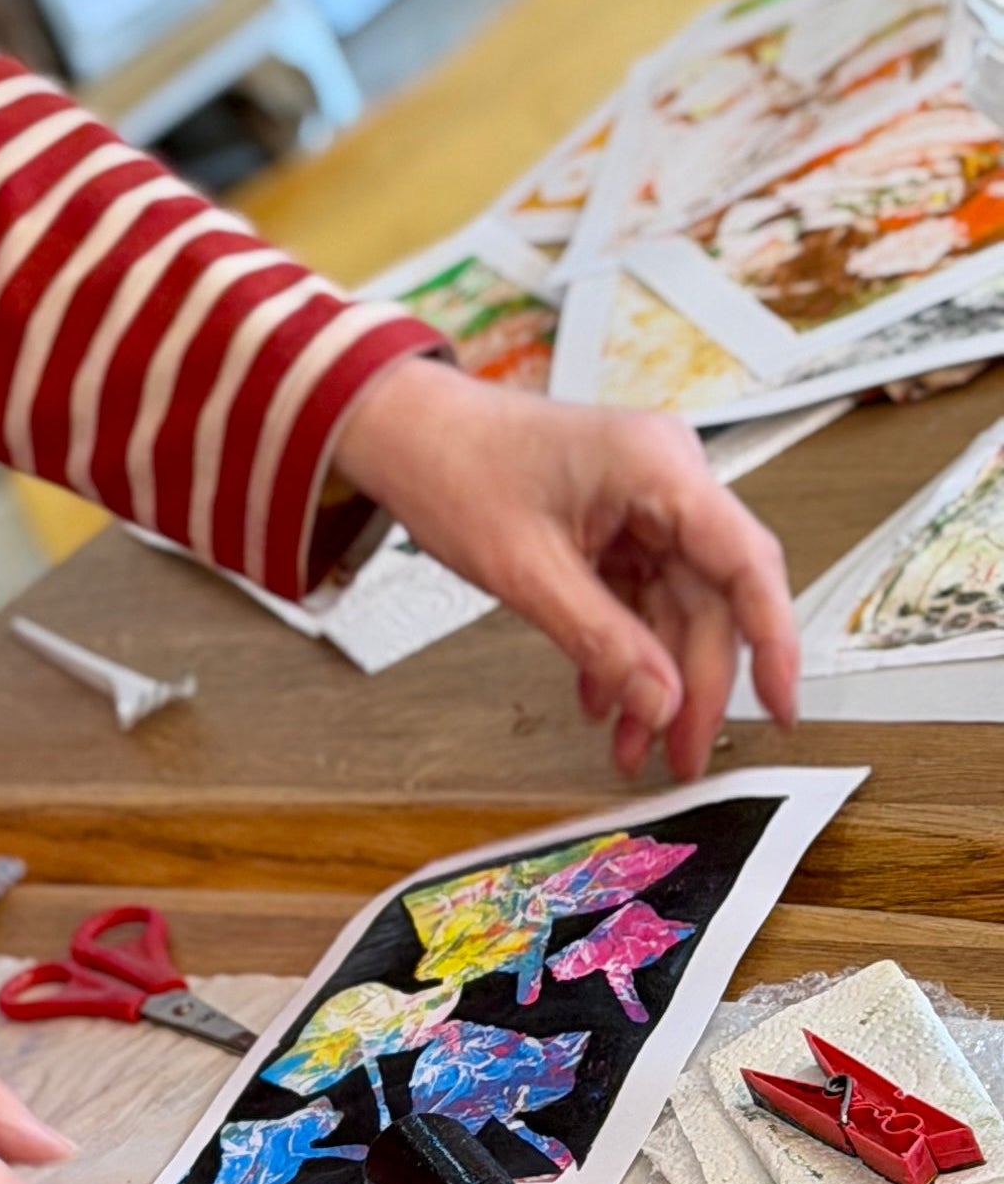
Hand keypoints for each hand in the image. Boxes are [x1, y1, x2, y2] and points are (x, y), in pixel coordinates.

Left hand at [330, 359, 798, 780]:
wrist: (405, 430)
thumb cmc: (451, 465)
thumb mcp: (524, 569)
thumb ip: (599, 639)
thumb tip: (661, 703)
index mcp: (659, 468)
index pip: (746, 563)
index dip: (773, 643)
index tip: (779, 707)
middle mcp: (666, 480)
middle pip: (711, 597)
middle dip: (693, 683)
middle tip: (678, 753)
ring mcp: (643, 502)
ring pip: (676, 605)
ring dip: (654, 677)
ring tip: (631, 744)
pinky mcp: (617, 523)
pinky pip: (640, 595)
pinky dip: (622, 647)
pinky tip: (601, 697)